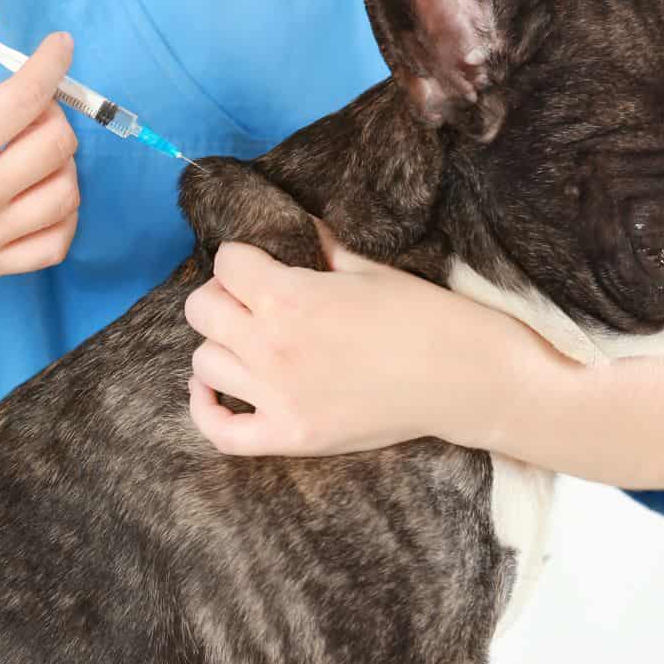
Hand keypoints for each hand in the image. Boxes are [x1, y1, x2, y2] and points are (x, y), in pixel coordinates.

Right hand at [0, 4, 80, 297]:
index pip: (25, 98)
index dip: (52, 62)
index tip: (60, 44)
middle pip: (55, 144)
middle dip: (53, 109)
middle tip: (28, 101)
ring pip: (66, 194)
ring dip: (62, 159)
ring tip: (30, 144)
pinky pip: (56, 244)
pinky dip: (64, 213)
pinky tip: (40, 189)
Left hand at [184, 223, 501, 455]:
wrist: (462, 377)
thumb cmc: (421, 315)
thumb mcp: (365, 268)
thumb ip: (316, 247)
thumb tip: (290, 227)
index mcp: (290, 297)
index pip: (226, 263)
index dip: (241, 257)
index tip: (258, 263)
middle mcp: (272, 346)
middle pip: (202, 310)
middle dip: (222, 295)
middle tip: (250, 299)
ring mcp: (278, 397)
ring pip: (204, 363)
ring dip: (220, 345)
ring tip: (246, 341)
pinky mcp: (289, 436)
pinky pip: (221, 431)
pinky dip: (205, 409)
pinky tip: (212, 388)